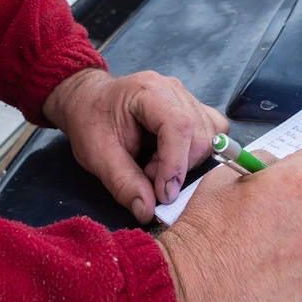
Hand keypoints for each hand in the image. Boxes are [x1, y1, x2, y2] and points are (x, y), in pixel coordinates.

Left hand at [42, 68, 225, 223]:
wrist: (88, 101)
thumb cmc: (90, 121)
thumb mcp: (98, 156)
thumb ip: (123, 183)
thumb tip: (148, 211)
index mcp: (147, 91)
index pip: (179, 125)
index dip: (175, 164)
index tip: (163, 194)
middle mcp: (172, 89)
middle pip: (199, 135)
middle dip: (178, 168)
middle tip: (148, 176)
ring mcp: (185, 97)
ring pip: (210, 137)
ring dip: (186, 163)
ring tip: (154, 166)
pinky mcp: (193, 109)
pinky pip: (212, 132)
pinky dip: (197, 154)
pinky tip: (172, 158)